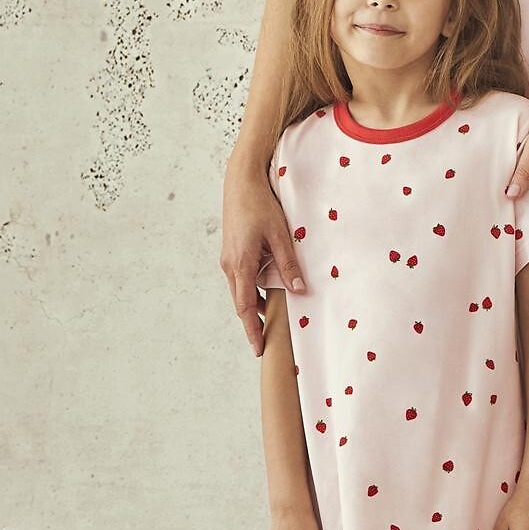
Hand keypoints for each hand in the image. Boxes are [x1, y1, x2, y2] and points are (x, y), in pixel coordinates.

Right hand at [221, 160, 305, 356]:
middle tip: (266, 341)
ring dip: (254, 304)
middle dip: (253, 322)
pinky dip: (252, 288)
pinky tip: (268, 288)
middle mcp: (230, 265)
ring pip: (241, 290)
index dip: (252, 329)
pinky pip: (242, 277)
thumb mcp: (279, 235)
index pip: (245, 307)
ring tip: (271, 318)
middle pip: (241, 302)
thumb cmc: (260, 205)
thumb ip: (289, 264)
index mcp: (240, 264)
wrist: (241, 181)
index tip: (258, 348)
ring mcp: (229, 258)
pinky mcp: (232, 251)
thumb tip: (299, 291)